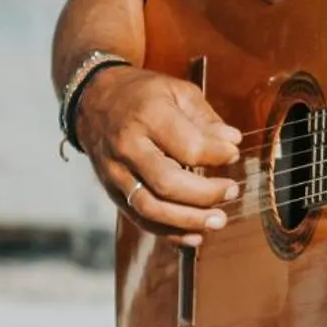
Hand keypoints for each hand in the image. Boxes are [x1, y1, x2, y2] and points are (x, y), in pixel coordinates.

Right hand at [75, 65, 242, 245]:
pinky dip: (168, 232)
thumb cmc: (143, 94)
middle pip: (167, 183)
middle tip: (231, 192)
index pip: (188, 147)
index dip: (217, 155)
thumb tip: (232, 142)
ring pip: (151, 208)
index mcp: (148, 116)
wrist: (93, 99)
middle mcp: (128, 147)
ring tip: (218, 220)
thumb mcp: (177, 91)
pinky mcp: (111, 190)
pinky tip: (194, 234)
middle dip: (205, 195)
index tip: (233, 154)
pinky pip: (139, 219)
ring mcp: (116, 172)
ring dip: (188, 221)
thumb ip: (206, 119)